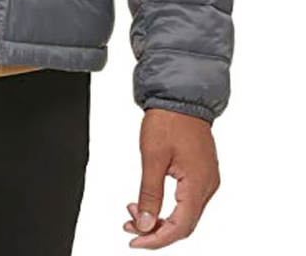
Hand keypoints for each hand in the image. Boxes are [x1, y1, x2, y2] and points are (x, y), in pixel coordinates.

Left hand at [124, 108, 219, 247]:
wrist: (181, 97)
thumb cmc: (168, 121)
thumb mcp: (153, 157)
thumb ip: (149, 192)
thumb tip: (144, 222)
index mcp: (198, 184)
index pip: (181, 227)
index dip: (157, 239)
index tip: (136, 242)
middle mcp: (208, 186)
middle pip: (184, 224)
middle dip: (156, 230)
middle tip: (129, 227)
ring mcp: (207, 181)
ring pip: (185, 214)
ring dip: (160, 218)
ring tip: (134, 213)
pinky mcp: (201, 174)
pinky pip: (187, 201)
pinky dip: (168, 207)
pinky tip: (149, 201)